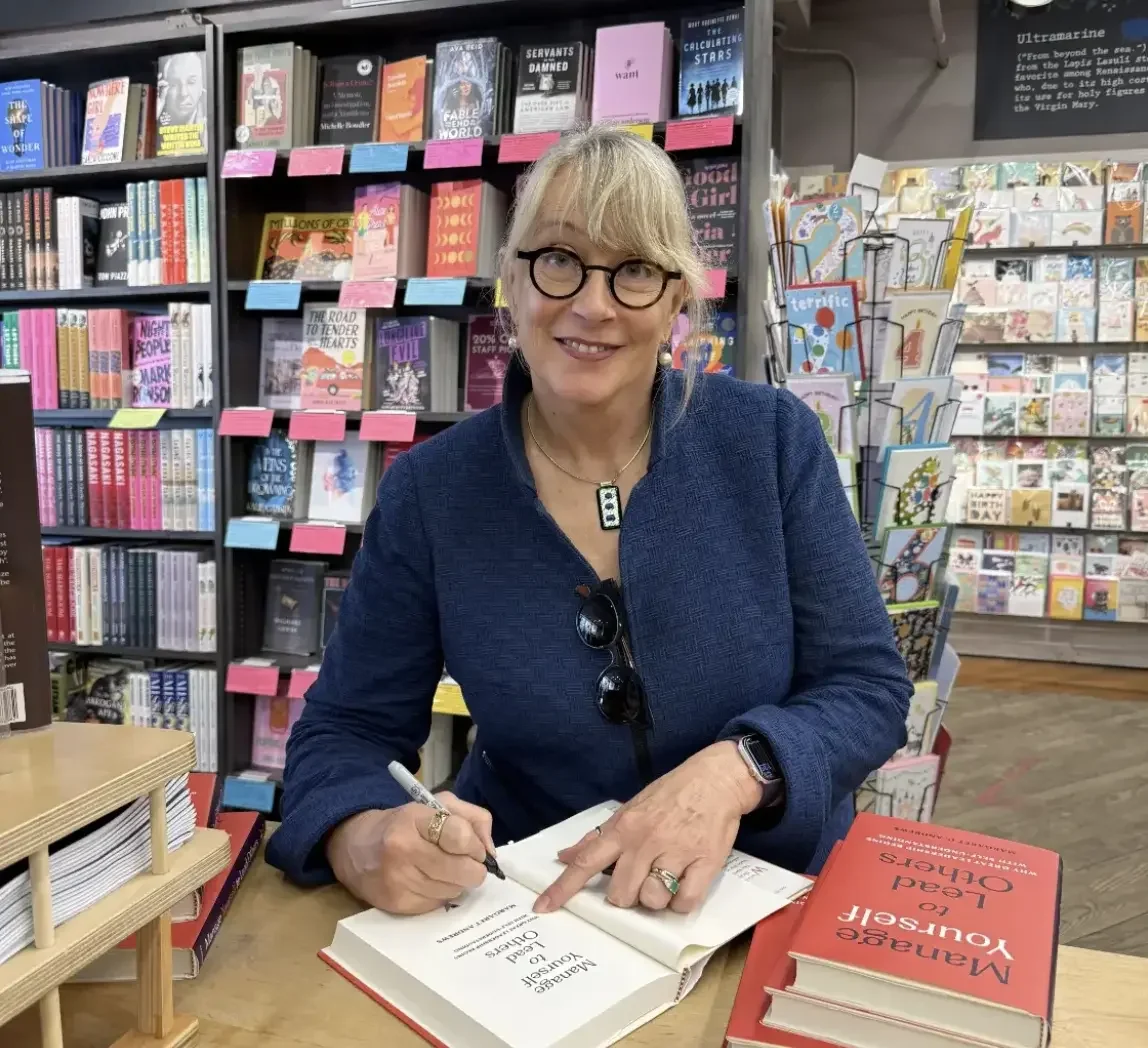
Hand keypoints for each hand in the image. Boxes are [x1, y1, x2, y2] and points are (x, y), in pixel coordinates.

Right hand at [326, 792, 496, 914]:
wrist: (357, 848)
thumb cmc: (406, 824)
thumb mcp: (439, 805)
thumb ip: (473, 820)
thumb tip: (491, 854)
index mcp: (414, 818)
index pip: (460, 836)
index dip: (475, 845)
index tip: (475, 848)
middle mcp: (403, 849)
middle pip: (463, 870)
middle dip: (474, 869)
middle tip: (467, 863)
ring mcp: (399, 880)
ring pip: (453, 890)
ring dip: (456, 882)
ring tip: (442, 869)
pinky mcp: (397, 904)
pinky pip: (438, 904)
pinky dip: (440, 894)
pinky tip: (428, 881)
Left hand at [535, 741, 763, 915]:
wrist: (716, 779)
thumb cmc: (671, 794)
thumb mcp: (631, 808)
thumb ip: (600, 837)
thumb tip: (566, 855)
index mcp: (624, 828)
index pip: (586, 862)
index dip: (563, 888)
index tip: (544, 908)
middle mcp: (646, 841)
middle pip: (620, 894)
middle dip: (627, 895)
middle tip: (640, 878)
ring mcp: (676, 851)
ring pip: (652, 900)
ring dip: (657, 899)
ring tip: (666, 877)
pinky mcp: (705, 862)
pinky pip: (685, 902)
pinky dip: (682, 902)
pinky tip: (685, 882)